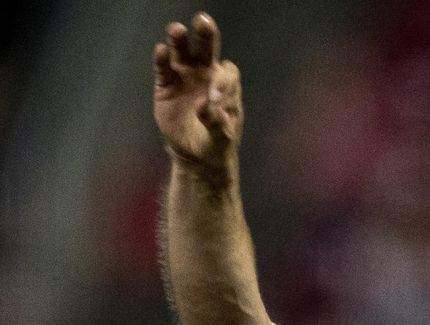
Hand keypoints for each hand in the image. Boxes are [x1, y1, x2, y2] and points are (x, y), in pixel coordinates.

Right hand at [153, 13, 242, 170]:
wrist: (196, 155)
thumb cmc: (216, 144)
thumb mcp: (221, 139)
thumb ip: (216, 122)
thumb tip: (206, 104)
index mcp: (226, 86)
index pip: (226, 73)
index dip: (222, 81)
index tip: (214, 98)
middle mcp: (206, 74)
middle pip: (207, 49)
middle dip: (206, 35)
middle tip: (203, 22)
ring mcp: (185, 77)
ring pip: (183, 52)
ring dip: (179, 40)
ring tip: (177, 30)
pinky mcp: (166, 85)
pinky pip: (164, 69)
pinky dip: (162, 60)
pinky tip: (161, 51)